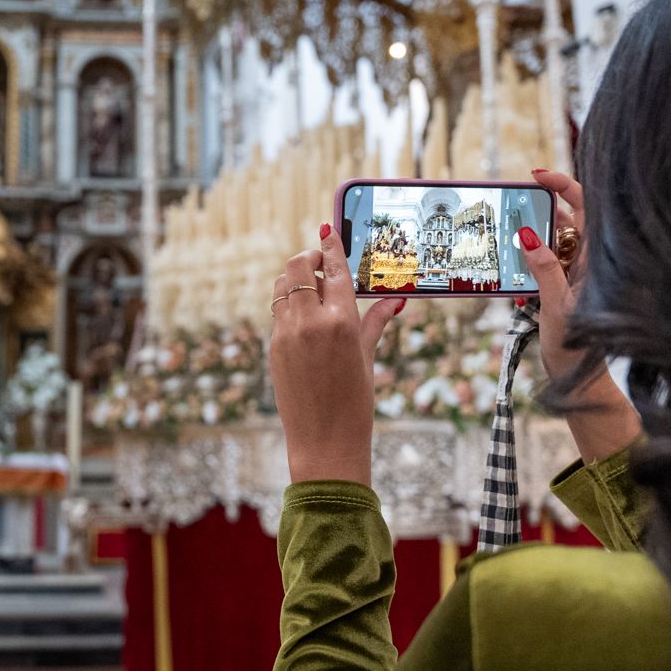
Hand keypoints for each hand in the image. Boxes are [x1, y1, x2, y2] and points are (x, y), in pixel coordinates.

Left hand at [269, 223, 404, 485]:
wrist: (323, 442)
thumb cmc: (355, 403)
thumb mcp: (367, 357)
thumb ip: (376, 321)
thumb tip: (398, 300)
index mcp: (340, 321)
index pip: (334, 269)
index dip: (331, 245)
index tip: (328, 228)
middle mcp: (309, 322)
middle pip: (298, 266)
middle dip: (310, 258)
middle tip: (323, 265)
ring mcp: (286, 333)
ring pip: (282, 285)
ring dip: (296, 278)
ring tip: (314, 288)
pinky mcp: (273, 346)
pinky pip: (278, 310)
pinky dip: (289, 303)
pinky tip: (305, 315)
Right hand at [524, 168, 639, 462]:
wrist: (579, 377)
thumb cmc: (577, 346)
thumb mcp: (556, 305)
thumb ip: (543, 268)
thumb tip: (526, 233)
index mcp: (594, 259)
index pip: (585, 208)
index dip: (563, 186)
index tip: (536, 175)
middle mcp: (587, 261)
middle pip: (565, 219)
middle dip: (536, 210)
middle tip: (509, 205)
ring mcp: (574, 272)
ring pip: (551, 240)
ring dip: (528, 237)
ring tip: (504, 236)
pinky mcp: (561, 285)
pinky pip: (543, 261)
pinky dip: (526, 260)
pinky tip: (512, 269)